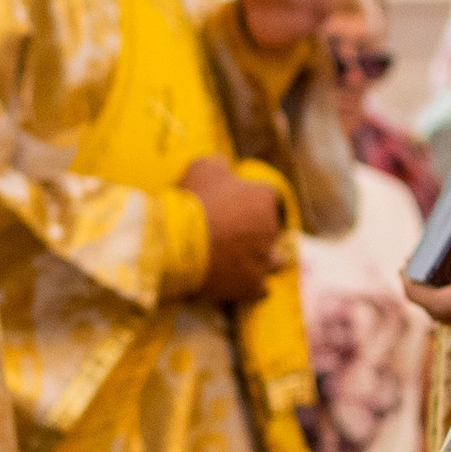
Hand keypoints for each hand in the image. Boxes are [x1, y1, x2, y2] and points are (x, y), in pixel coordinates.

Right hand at [179, 155, 287, 302]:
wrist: (177, 243)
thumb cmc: (191, 201)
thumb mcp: (202, 168)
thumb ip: (218, 164)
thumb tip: (224, 163)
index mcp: (265, 197)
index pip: (269, 199)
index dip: (253, 203)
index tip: (238, 208)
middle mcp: (272, 228)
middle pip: (271, 230)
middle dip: (257, 232)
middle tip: (234, 235)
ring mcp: (264, 259)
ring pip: (273, 261)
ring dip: (262, 260)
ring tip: (242, 262)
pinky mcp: (253, 285)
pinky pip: (261, 288)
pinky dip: (252, 286)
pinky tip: (240, 284)